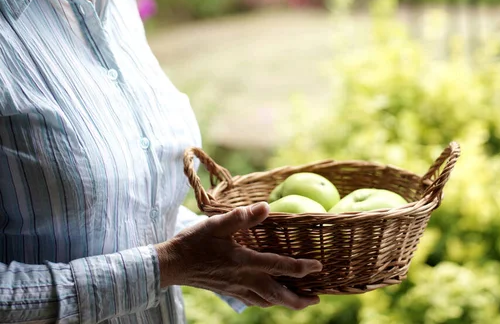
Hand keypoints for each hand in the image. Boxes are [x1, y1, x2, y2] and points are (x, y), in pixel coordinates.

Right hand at [155, 202, 321, 309]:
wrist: (172, 264)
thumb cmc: (195, 241)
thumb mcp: (218, 224)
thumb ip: (242, 217)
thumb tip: (266, 207)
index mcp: (244, 262)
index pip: (279, 266)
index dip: (300, 268)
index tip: (318, 267)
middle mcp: (243, 279)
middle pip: (277, 294)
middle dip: (298, 299)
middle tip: (317, 299)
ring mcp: (236, 288)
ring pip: (267, 301)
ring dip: (286, 302)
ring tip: (301, 301)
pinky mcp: (229, 292)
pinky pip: (254, 301)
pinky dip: (268, 301)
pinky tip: (271, 298)